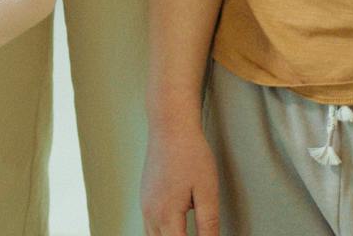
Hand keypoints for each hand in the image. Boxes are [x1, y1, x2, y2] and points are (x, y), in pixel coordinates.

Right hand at [142, 118, 220, 235]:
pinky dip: (160, 233)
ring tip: (186, 232)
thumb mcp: (207, 191)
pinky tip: (174, 229)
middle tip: (198, 234)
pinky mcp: (145, 197)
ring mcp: (145, 205)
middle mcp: (151, 213)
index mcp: (166, 214)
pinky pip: (149, 225)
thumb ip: (208, 224)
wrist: (171, 127)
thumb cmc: (190, 154)